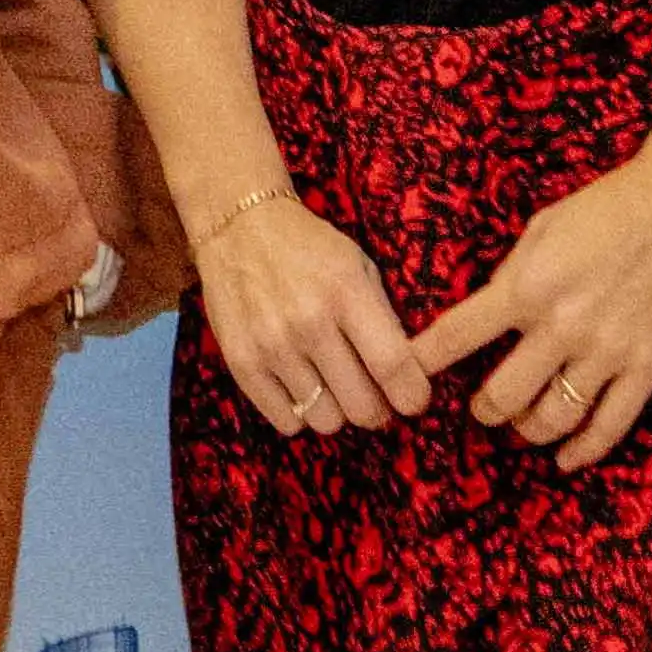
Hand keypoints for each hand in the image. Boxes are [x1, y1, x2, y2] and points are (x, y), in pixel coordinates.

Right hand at [179, 177, 433, 440]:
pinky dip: (300, 412)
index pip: (392, 365)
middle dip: (376, 410)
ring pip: (326, 421)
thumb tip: (409, 377)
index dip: (412, 395)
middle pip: (361, 406)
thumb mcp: (358, 266)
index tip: (414, 400)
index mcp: (346, 291)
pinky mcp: (241, 363)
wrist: (237, 229)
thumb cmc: (309, 249)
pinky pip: (287, 422)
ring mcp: (271, 346)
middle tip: (373, 396)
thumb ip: (384, 320)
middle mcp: (307, 323)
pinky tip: (301, 385)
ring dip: (336, 410)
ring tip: (330, 383)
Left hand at [397, 102, 651, 472]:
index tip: (405, 379)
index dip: (422, 364)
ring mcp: (606, 352)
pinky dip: (582, 451)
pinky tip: (565, 457)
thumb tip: (486, 317)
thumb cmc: (607, 208)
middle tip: (483, 407)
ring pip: (551, 420)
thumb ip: (512, 275)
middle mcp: (561, 326)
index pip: (455, 338)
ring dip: (527, 430)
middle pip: (502, 397)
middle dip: (484, 409)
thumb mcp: (542, 228)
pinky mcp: (646, 367)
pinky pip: (609, 427)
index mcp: (527, 286)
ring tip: (522, 423)